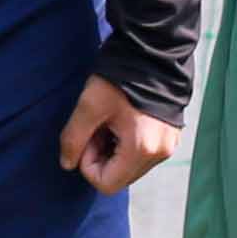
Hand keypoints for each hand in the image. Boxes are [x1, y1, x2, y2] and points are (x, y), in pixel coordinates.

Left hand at [60, 75, 179, 193]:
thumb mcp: (90, 106)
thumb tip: (67, 164)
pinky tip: (122, 120)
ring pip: (129, 167)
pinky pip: (142, 155)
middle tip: (97, 127)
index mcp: (142, 149)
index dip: (88, 164)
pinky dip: (127, 144)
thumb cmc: (121, 78)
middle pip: (119, 177)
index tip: (88, 136)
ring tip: (110, 121)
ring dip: (113, 150)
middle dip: (101, 157)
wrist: (154, 53)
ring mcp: (168, 146)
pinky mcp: (170, 138)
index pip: (106, 184)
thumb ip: (74, 138)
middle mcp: (160, 154)